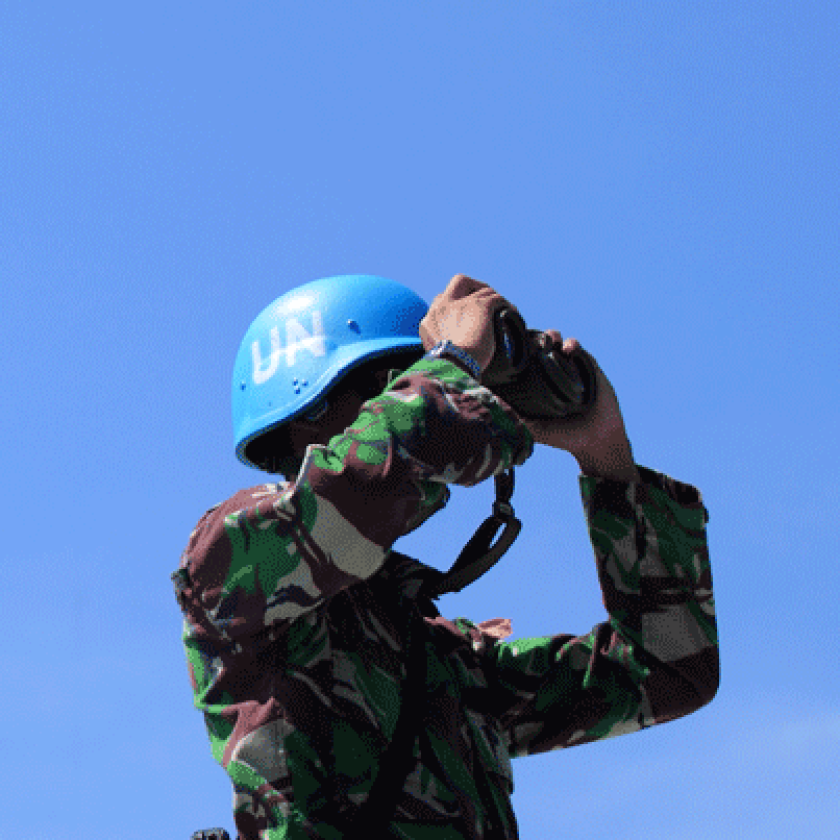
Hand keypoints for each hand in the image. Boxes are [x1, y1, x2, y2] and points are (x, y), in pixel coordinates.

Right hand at [420, 274, 516, 372]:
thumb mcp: (439, 360)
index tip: (467, 318)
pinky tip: (512, 313)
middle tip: (486, 301)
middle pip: (459, 282)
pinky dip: (506, 305)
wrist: (456, 367)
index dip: (455, 306)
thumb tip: (458, 351)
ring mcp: (461, 304)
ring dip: (494, 299)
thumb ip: (444, 349)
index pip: (440, 302)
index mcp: (428, 323)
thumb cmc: (449, 371)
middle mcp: (442, 308)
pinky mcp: (480, 306)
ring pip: (483, 290)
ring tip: (505, 311)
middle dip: (474, 287)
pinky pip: (496, 298)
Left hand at [520, 332, 638, 479]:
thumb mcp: (537, 431)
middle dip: (532, 339)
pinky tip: (569, 349)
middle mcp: (549, 372)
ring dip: (550, 336)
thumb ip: (519, 420)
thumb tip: (496, 409)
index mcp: (534, 383)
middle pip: (536, 346)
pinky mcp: (586, 364)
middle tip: (531, 343)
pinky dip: (571, 344)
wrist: (597, 439)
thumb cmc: (563, 436)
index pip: (520, 361)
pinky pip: (576, 348)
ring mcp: (567, 366)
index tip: (510, 348)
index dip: (515, 351)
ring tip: (549, 341)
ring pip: (555, 342)